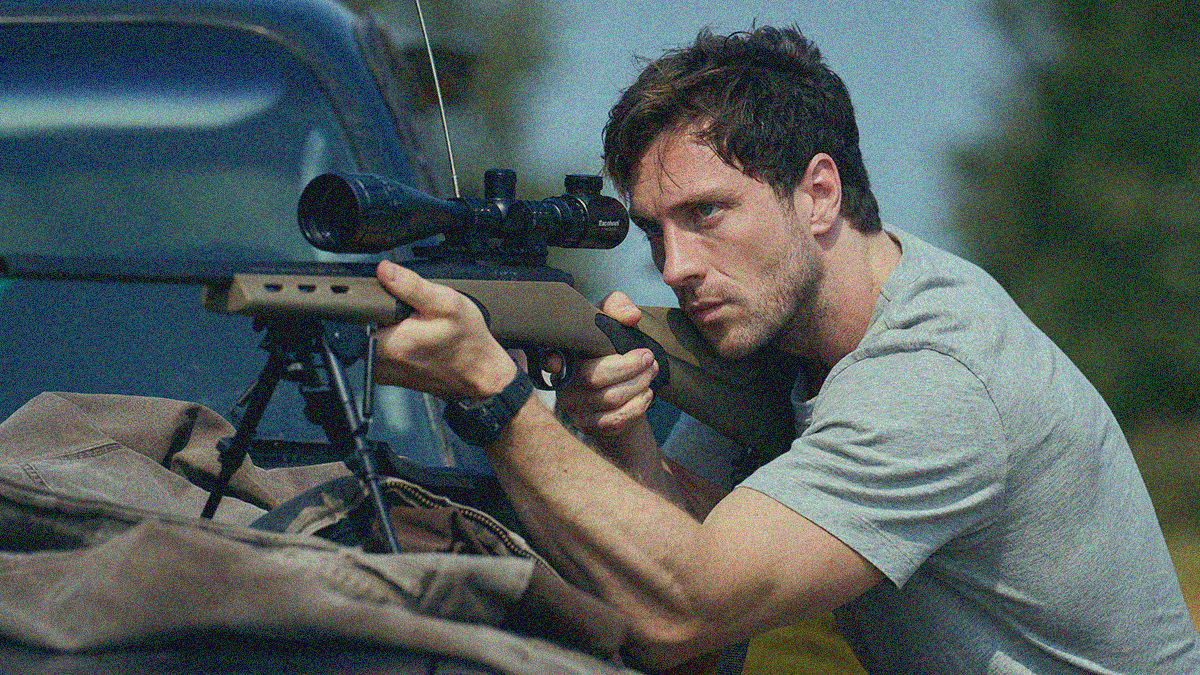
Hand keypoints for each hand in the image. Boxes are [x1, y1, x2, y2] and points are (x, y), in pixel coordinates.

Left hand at [372, 260, 515, 397]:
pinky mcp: (392, 377)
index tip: (399, 304)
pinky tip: (417, 342)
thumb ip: (410, 285)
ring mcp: (386, 373)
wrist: (479, 370)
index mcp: (390, 345)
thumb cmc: (467, 340)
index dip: (378, 301)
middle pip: (365, 325)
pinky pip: (382, 353)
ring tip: (418, 329)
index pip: (360, 313)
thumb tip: (385, 270)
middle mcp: (383, 364)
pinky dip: (396, 344)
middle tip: (414, 316)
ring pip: (373, 338)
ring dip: (391, 330)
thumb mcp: (444, 302)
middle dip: (386, 316)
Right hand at [555, 292, 659, 441]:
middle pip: (595, 378)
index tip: (562, 358)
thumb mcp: (611, 323)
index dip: (553, 358)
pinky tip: (646, 394)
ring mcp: (573, 408)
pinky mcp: (588, 426)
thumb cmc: (610, 352)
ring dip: (639, 384)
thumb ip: (617, 307)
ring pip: (610, 399)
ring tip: (651, 371)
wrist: (620, 394)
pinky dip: (638, 405)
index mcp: (562, 355)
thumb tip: (631, 316)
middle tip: (648, 357)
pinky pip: (616, 420)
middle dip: (630, 366)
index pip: (550, 357)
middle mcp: (562, 383)